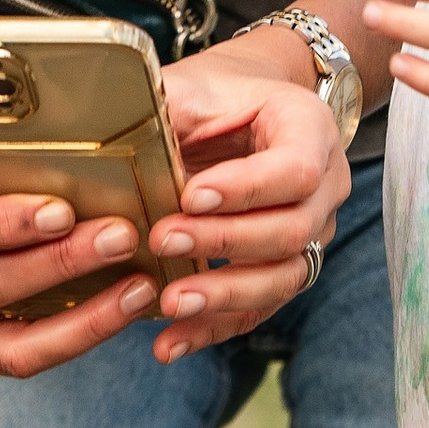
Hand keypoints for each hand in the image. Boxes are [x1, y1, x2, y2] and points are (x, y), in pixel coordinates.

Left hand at [144, 63, 349, 363]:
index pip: (295, 168)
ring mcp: (311, 231)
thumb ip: (162, 107)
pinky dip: (215, 327)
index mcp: (308, 127)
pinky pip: (261, 308)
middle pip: (294, 229)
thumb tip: (104, 130)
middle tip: (164, 239)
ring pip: (286, 277)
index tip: (190, 197)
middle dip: (226, 241)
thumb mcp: (191, 85)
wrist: (241, 113)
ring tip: (170, 302)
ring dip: (226, 295)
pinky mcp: (285, 268)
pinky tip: (171, 342)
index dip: (246, 189)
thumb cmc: (212, 96)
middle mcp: (324, 185)